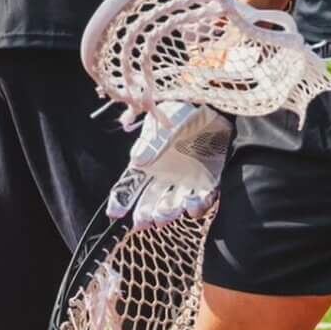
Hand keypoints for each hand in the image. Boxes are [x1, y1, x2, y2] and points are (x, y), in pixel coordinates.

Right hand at [108, 100, 230, 228]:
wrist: (214, 106)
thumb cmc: (183, 114)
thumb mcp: (164, 126)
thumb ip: (152, 144)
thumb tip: (136, 161)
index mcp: (149, 161)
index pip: (130, 184)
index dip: (121, 199)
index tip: (115, 214)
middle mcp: (165, 175)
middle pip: (150, 201)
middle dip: (145, 214)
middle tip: (142, 223)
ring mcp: (186, 180)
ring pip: (173, 205)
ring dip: (167, 214)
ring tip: (162, 217)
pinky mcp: (208, 181)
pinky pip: (201, 199)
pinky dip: (196, 205)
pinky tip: (191, 205)